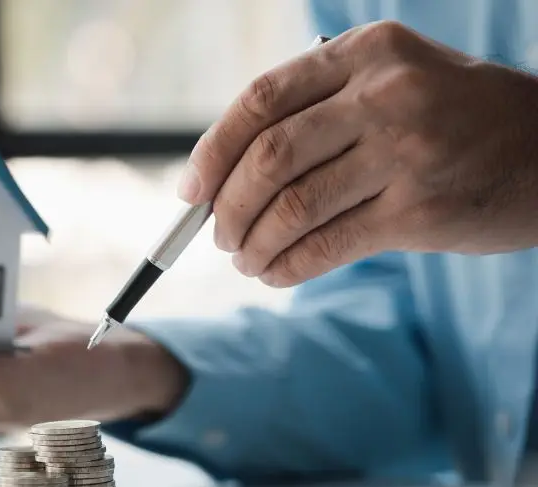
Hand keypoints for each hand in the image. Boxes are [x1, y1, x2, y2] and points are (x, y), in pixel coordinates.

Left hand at [179, 20, 537, 286]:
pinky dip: (289, 266)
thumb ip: (319, 108)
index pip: (260, 99)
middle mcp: (385, 95)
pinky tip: (277, 273)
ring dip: (254, 244)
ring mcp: (406, 153)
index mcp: (366, 53)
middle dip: (228, 206)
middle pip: (269, 157)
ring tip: (247, 259)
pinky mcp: (421, 211)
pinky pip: (328, 245)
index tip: (191, 190)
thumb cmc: (455, 119)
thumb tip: (223, 170)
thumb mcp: (394, 80)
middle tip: (219, 235)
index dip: (213, 150)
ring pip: (292, 207)